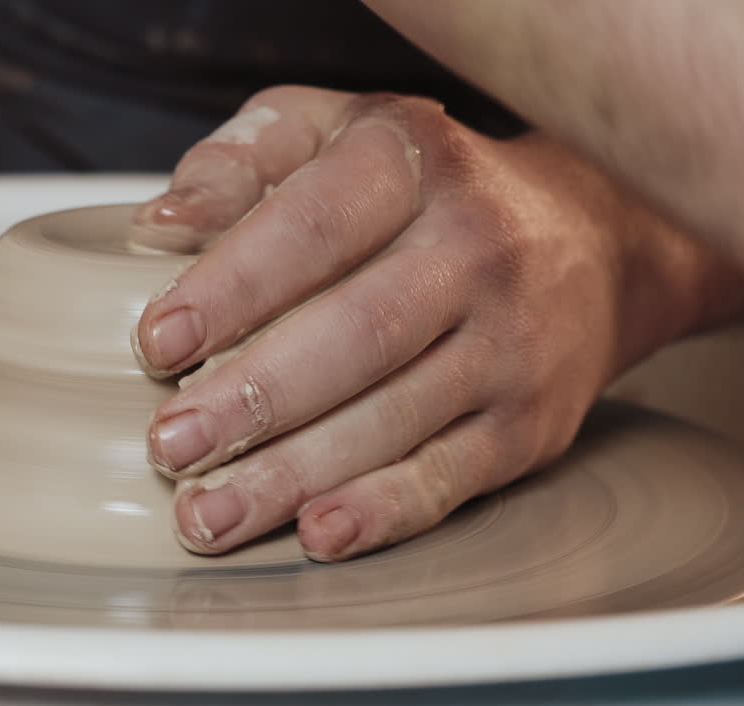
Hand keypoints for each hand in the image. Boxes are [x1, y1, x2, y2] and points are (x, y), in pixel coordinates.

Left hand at [130, 86, 743, 561]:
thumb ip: (242, 163)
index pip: (313, 225)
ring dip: (292, 475)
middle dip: (255, 399)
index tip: (158, 342)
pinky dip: (382, 512)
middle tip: (171, 446)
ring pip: (395, 418)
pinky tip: (315, 535)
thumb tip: (159, 229)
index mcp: (411, 163)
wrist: (586, 237)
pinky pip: (450, 476)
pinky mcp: (529, 423)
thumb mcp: (330, 132)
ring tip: (207, 513)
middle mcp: (475, 249)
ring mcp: (511, 343)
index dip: (233, 287)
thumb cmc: (420, 187)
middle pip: (356, 334)